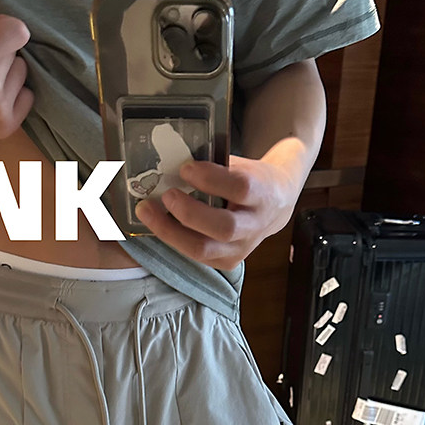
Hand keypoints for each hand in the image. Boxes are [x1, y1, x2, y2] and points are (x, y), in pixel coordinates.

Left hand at [134, 154, 299, 269]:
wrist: (276, 204)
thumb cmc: (251, 180)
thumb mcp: (240, 166)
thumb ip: (212, 167)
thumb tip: (169, 163)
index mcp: (263, 193)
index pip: (240, 188)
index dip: (210, 179)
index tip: (186, 169)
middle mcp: (255, 225)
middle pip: (223, 227)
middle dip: (188, 212)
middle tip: (166, 195)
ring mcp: (243, 248)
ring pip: (204, 249)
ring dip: (170, 231)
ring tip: (147, 212)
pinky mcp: (228, 262)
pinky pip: (196, 256)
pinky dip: (173, 240)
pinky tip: (158, 224)